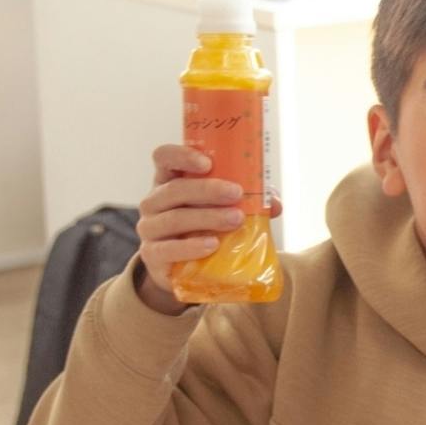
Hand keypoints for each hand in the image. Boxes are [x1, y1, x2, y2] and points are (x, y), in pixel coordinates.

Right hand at [134, 145, 281, 314]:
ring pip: (174, 218)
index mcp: (169, 180)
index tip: (207, 162)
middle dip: (207, 190)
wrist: (181, 268)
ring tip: (235, 219)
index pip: (164, 157)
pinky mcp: (152, 255)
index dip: (181, 156)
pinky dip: (191, 247)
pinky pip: (168, 249)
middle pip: (174, 189)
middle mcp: (154, 201)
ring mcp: (149, 228)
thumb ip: (246, 201)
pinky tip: (212, 245)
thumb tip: (275, 204)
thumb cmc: (202, 227)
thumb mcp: (220, 208)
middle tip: (237, 193)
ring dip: (207, 217)